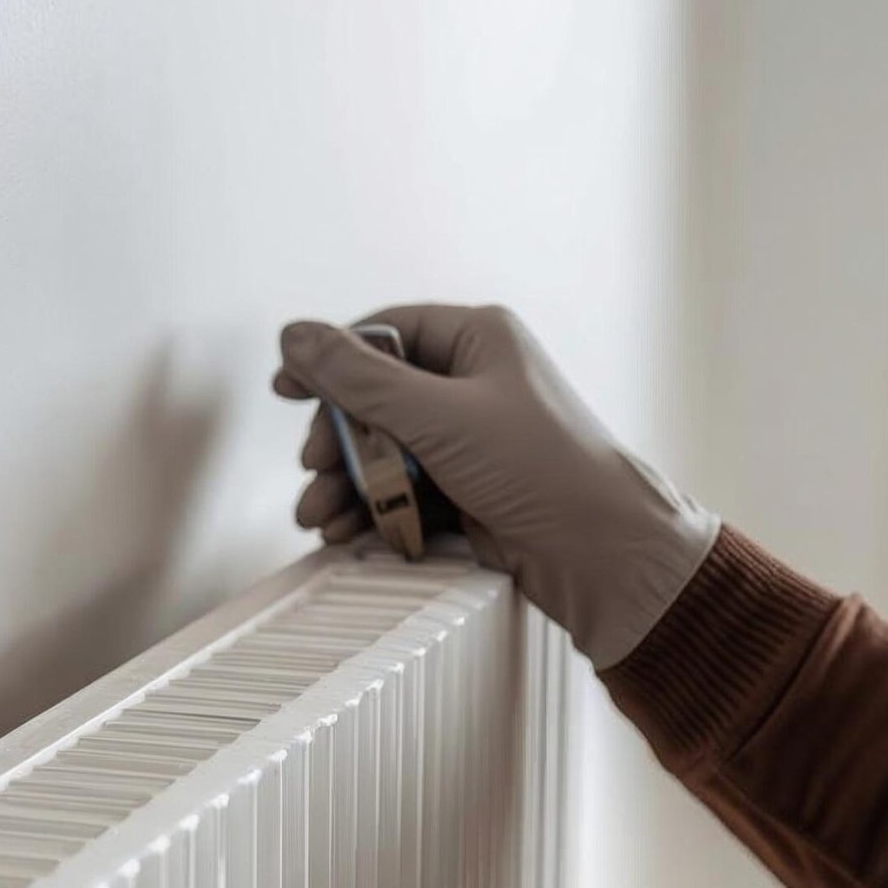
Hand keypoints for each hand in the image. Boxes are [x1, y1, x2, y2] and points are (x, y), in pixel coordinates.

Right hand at [274, 304, 718, 670]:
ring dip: (347, 484)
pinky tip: (349, 532)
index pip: (385, 335)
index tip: (287, 388)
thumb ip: (359, 379)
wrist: (601, 553)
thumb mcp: (438, 415)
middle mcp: (475, 384)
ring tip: (320, 515)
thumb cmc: (544, 470)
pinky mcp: (469, 492)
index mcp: (479, 340)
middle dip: (337, 440)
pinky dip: (375, 512)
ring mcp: (471, 441)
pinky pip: (405, 492)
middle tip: (314, 467)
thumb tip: (296, 336)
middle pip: (376, 400)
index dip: (331, 362)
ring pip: (386, 452)